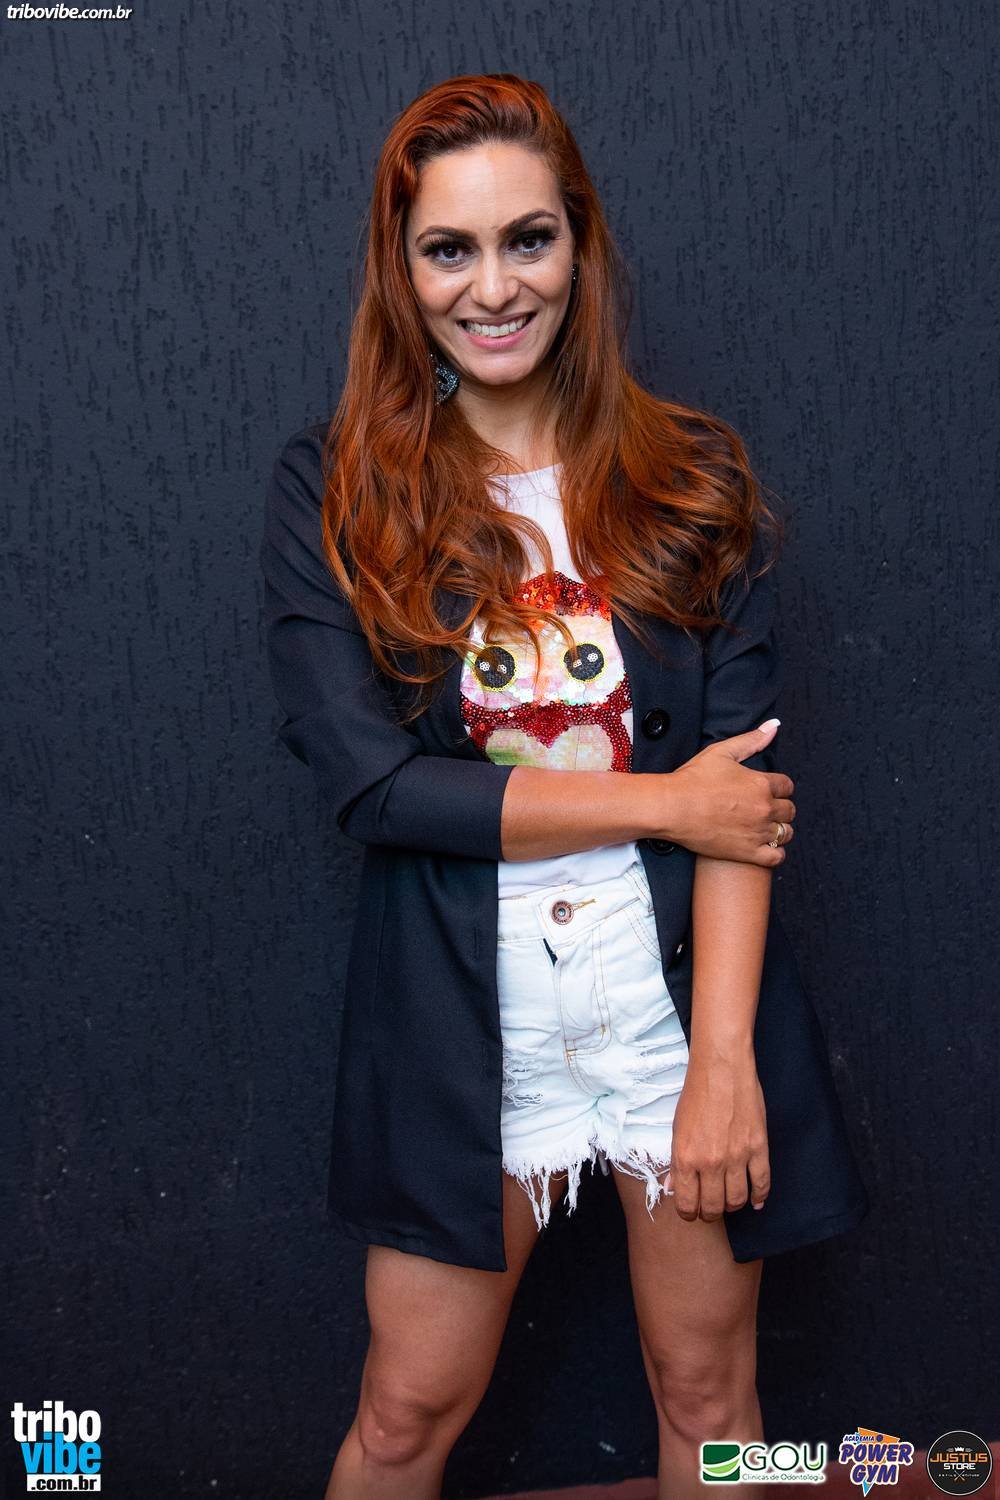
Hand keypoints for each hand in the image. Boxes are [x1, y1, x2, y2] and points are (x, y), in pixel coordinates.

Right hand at [655, 721, 795, 864]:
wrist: (672, 808)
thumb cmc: (692, 779)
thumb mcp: (722, 752)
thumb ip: (752, 740)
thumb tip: (774, 726)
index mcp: (761, 784)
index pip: (787, 786)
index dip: (779, 787)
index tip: (768, 790)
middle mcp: (764, 808)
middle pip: (789, 810)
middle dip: (780, 808)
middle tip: (763, 808)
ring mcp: (757, 832)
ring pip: (786, 833)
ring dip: (780, 829)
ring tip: (764, 827)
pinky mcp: (748, 852)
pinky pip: (777, 857)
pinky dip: (776, 852)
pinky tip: (765, 846)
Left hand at [667, 1050, 770, 1220]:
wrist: (722, 1068)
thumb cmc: (696, 1094)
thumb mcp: (676, 1127)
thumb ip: (676, 1161)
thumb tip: (673, 1188)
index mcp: (685, 1157)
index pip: (686, 1203)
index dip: (688, 1213)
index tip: (691, 1213)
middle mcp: (710, 1162)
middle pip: (713, 1207)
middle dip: (709, 1214)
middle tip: (710, 1210)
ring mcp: (736, 1156)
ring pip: (737, 1200)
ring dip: (732, 1207)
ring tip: (729, 1202)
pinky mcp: (758, 1148)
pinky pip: (762, 1183)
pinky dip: (759, 1197)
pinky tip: (756, 1201)